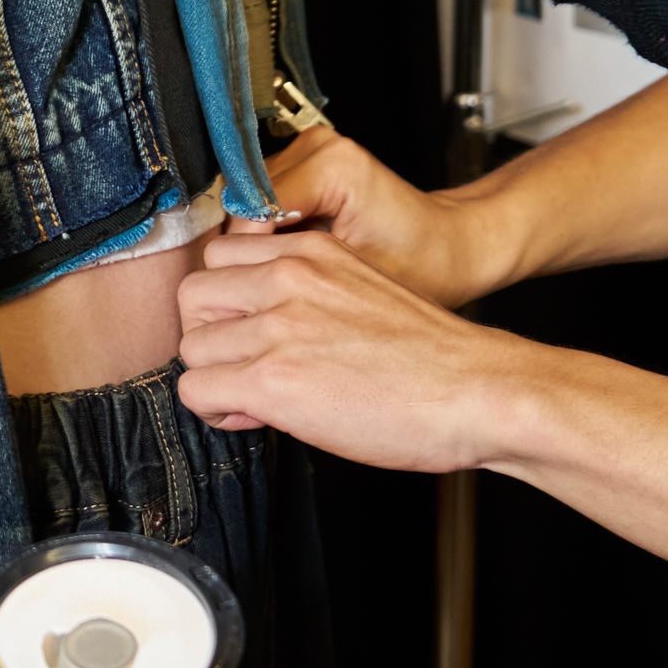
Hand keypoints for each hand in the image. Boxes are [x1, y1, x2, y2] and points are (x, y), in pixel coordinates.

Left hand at [176, 228, 528, 469]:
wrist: (476, 391)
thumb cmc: (431, 357)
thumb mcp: (359, 291)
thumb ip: (302, 294)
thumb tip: (257, 331)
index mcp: (309, 251)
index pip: (220, 257)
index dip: (226, 302)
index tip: (245, 332)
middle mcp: (286, 276)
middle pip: (193, 297)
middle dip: (209, 336)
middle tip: (240, 366)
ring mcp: (277, 326)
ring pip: (192, 346)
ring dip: (213, 376)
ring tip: (253, 397)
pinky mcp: (273, 379)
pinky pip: (198, 391)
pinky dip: (216, 409)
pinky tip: (254, 416)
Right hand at [260, 125, 498, 309]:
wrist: (449, 244)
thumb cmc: (423, 264)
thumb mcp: (358, 280)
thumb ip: (297, 275)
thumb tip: (240, 290)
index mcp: (333, 164)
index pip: (254, 207)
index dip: (244, 258)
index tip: (240, 299)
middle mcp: (316, 146)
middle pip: (244, 200)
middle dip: (242, 253)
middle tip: (245, 301)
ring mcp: (308, 150)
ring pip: (245, 199)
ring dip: (248, 244)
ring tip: (259, 288)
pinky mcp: (303, 163)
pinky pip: (261, 199)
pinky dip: (262, 235)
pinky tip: (274, 268)